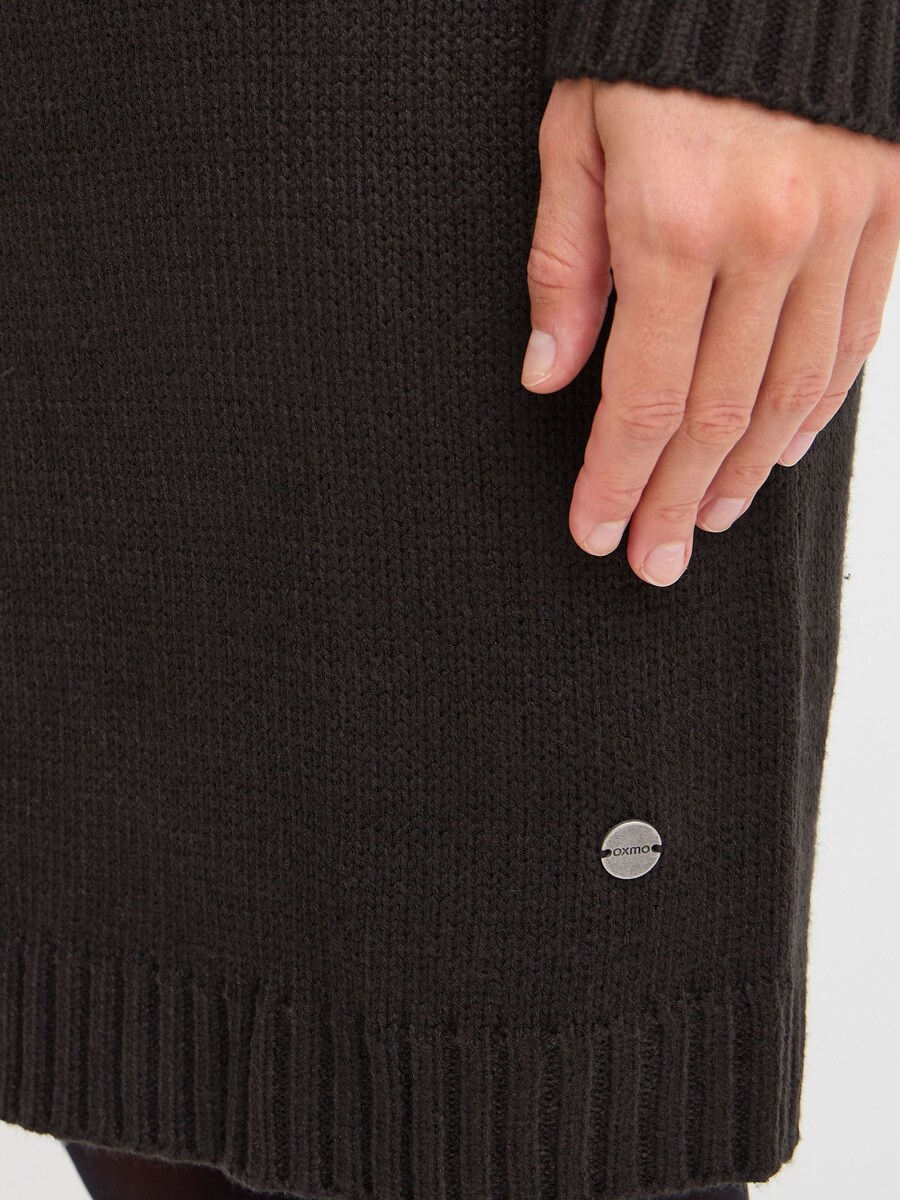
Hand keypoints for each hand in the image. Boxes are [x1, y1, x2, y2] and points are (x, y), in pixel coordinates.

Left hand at [522, 78, 899, 585]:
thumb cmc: (655, 34)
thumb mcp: (576, 136)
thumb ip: (565, 264)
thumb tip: (549, 372)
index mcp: (674, 223)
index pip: (640, 398)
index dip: (616, 480)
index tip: (597, 532)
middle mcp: (768, 238)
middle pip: (716, 416)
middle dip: (674, 500)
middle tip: (652, 560)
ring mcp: (841, 228)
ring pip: (792, 395)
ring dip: (743, 473)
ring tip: (705, 518)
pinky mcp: (887, 210)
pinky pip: (854, 340)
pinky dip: (815, 409)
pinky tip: (779, 452)